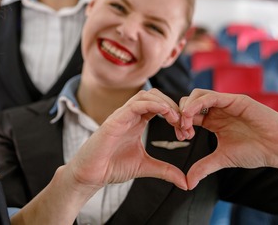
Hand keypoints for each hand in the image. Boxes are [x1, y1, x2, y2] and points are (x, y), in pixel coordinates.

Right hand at [65, 89, 187, 190]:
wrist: (91, 174)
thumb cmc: (112, 167)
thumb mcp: (146, 167)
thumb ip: (165, 171)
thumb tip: (185, 183)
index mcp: (137, 121)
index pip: (160, 106)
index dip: (176, 114)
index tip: (187, 132)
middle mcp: (130, 115)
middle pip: (156, 96)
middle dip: (174, 107)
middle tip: (185, 125)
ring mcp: (122, 115)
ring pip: (146, 95)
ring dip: (165, 103)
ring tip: (177, 119)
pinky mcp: (115, 120)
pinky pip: (135, 104)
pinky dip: (152, 105)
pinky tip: (165, 113)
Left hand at [178, 89, 277, 188]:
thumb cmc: (255, 151)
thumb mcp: (223, 159)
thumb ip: (204, 167)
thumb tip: (188, 183)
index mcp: (213, 120)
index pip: (189, 114)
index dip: (180, 123)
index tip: (181, 138)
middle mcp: (217, 109)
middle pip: (188, 101)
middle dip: (180, 115)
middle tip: (183, 132)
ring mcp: (226, 103)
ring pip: (197, 95)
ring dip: (187, 108)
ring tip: (187, 125)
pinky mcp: (235, 100)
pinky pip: (211, 96)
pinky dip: (197, 104)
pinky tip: (192, 117)